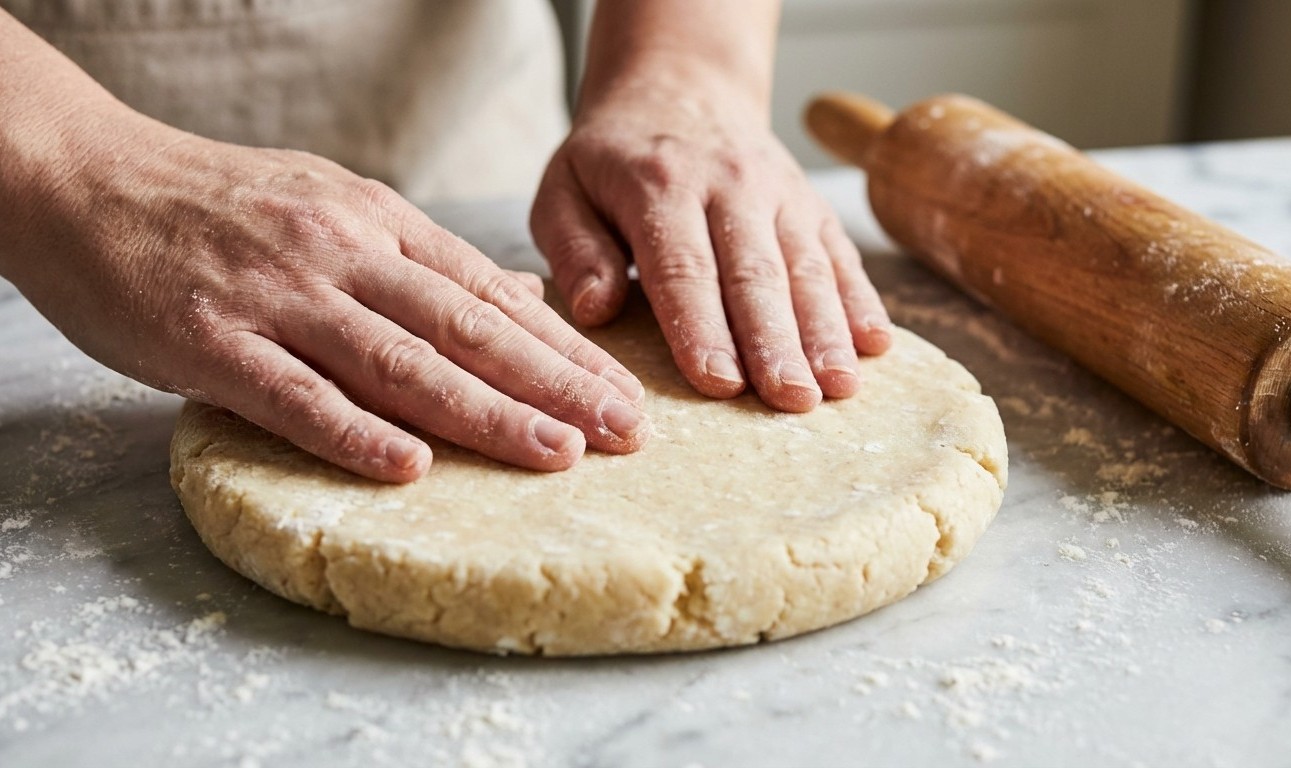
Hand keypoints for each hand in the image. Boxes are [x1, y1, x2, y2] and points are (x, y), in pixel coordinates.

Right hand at [5, 114, 649, 481]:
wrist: (84, 176)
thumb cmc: (218, 202)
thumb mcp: (334, 204)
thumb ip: (421, 258)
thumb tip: (515, 300)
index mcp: (378, 222)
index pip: (491, 295)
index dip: (566, 350)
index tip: (625, 395)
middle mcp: (343, 254)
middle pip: (468, 329)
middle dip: (557, 384)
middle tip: (627, 433)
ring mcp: (279, 297)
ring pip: (400, 361)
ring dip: (485, 413)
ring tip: (558, 455)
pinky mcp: (210, 341)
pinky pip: (290, 393)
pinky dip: (350, 431)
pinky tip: (407, 466)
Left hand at [530, 66, 891, 411]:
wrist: (678, 88)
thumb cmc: (612, 160)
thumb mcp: (564, 190)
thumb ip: (574, 250)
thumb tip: (596, 310)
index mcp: (660, 186)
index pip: (684, 267)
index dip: (703, 328)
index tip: (720, 382)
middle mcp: (729, 185)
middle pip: (756, 274)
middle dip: (777, 342)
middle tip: (793, 399)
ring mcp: (779, 193)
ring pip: (807, 267)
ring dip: (827, 331)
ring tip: (839, 387)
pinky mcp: (811, 205)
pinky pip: (839, 254)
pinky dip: (861, 300)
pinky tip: (876, 345)